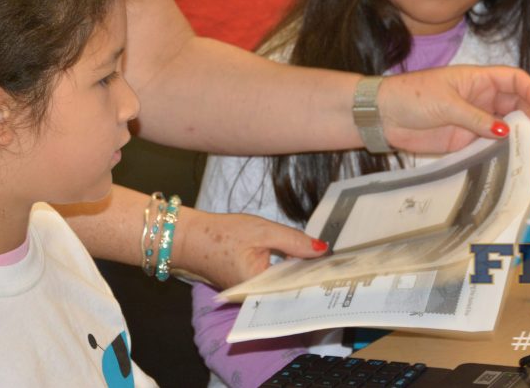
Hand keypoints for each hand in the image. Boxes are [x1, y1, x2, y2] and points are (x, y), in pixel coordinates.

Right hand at [173, 205, 326, 289]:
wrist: (189, 238)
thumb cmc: (220, 234)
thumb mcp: (262, 231)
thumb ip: (293, 241)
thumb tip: (322, 250)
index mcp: (258, 288)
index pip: (297, 289)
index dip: (318, 279)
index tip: (341, 271)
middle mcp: (256, 299)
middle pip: (292, 291)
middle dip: (312, 278)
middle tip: (340, 266)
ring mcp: (252, 296)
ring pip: (283, 288)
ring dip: (300, 276)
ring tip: (327, 264)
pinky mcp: (249, 289)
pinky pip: (273, 285)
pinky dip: (286, 275)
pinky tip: (303, 264)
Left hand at [377, 65, 529, 153]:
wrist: (384, 116)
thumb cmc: (412, 96)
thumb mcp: (446, 104)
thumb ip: (476, 118)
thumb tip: (504, 130)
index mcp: (476, 79)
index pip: (512, 79)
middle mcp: (479, 98)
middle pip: (514, 103)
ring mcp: (473, 119)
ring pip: (505, 125)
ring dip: (519, 134)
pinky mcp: (465, 138)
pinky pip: (490, 143)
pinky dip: (502, 149)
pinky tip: (512, 158)